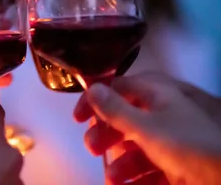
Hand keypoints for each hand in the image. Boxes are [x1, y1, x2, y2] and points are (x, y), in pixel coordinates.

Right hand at [74, 73, 220, 184]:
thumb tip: (91, 87)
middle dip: (106, 136)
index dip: (95, 101)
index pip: (117, 88)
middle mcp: (161, 113)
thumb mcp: (145, 126)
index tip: (77, 119)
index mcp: (156, 94)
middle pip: (124, 119)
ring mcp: (170, 141)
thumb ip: (115, 109)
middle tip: (92, 149)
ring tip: (113, 180)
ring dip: (120, 164)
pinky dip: (136, 180)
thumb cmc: (185, 145)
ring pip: (135, 148)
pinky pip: (149, 169)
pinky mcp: (176, 167)